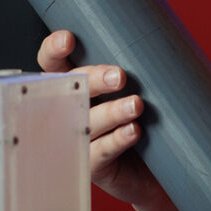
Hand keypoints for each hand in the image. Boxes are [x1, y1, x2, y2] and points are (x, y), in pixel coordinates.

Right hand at [38, 30, 167, 209]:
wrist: (156, 171)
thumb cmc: (143, 122)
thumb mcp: (136, 90)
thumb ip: (135, 69)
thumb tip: (157, 44)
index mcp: (74, 85)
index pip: (53, 63)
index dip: (54, 50)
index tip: (68, 40)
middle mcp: (69, 110)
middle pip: (70, 89)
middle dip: (93, 79)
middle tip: (120, 76)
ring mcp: (77, 139)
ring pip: (87, 121)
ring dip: (111, 111)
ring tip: (136, 105)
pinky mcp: (92, 165)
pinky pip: (101, 151)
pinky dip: (117, 139)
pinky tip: (133, 131)